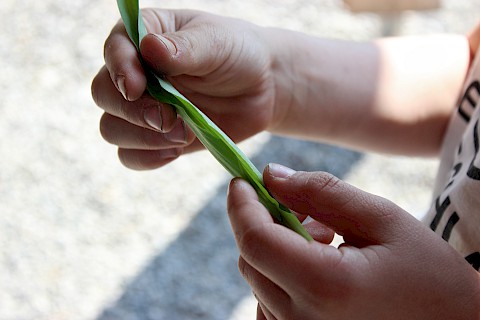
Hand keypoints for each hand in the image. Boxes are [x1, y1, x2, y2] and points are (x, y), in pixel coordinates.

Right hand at [91, 9, 278, 169]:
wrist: (262, 89)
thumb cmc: (238, 53)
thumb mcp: (218, 42)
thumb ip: (185, 47)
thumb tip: (150, 48)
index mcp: (145, 36)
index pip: (115, 48)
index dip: (119, 68)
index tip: (137, 86)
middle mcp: (136, 72)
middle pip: (103, 94)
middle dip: (133, 111)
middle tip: (168, 118)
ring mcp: (144, 108)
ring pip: (111, 129)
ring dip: (142, 138)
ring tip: (182, 135)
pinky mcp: (155, 138)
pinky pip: (131, 155)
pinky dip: (147, 158)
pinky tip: (175, 151)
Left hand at [227, 164, 479, 319]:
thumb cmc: (429, 274)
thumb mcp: (381, 219)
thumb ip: (320, 192)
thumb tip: (271, 176)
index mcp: (325, 286)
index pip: (254, 239)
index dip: (241, 205)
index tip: (242, 181)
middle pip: (250, 259)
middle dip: (263, 222)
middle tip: (301, 207)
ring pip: (257, 281)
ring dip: (277, 250)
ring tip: (326, 239)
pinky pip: (270, 305)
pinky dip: (282, 277)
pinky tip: (318, 268)